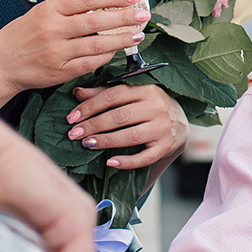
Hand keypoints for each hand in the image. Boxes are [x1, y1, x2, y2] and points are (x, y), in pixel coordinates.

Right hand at [0, 0, 149, 99]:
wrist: (0, 64)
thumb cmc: (22, 36)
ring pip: (96, 44)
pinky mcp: (59, 71)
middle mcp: (53, 29)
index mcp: (49, 9)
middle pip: (96, 21)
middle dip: (124, 17)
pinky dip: (105, 57)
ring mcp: (57, 51)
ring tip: (138, 34)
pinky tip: (117, 51)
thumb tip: (101, 4)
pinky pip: (89, 64)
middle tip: (144, 14)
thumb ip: (67, 10)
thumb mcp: (40, 13)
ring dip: (121, 39)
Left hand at [68, 82, 187, 170]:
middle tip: (74, 133)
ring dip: (105, 141)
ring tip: (87, 144)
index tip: (72, 117)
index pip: (113, 95)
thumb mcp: (132, 95)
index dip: (90, 106)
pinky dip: (126, 161)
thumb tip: (77, 92)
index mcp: (146, 89)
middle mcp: (156, 107)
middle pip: (119, 116)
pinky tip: (110, 162)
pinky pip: (144, 157)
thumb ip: (104, 93)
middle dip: (93, 125)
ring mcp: (162, 128)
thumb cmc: (149, 107)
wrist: (179, 123)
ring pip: (130, 136)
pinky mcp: (165, 146)